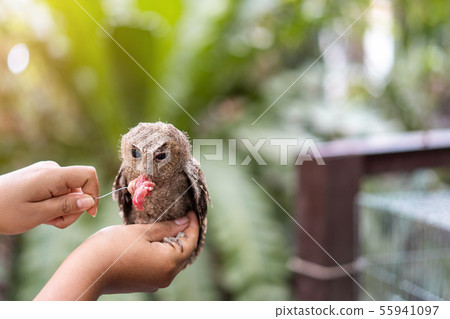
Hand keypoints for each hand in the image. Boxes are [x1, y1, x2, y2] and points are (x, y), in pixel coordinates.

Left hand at [0, 161, 98, 233]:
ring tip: (43, 219)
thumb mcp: (37, 214)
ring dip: (63, 209)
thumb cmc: (5, 212)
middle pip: (80, 187)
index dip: (94, 193)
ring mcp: (46, 172)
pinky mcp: (43, 177)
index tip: (88, 214)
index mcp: (51, 175)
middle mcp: (51, 169)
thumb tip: (90, 201)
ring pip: (71, 192)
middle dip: (73, 208)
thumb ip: (66, 206)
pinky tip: (40, 212)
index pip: (88, 174)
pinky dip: (56, 204)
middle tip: (53, 222)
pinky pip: (60, 190)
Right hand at [34, 211, 199, 299]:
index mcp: (169, 263)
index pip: (191, 242)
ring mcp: (155, 282)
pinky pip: (162, 265)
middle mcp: (166, 277)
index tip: (192, 211)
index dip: (193, 224)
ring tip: (170, 224)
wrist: (86, 271)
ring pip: (173, 260)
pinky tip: (157, 239)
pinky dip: (163, 251)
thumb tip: (185, 221)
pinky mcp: (145, 282)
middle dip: (185, 234)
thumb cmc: (112, 247)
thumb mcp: (142, 231)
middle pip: (184, 253)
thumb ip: (167, 227)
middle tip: (183, 215)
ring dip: (174, 242)